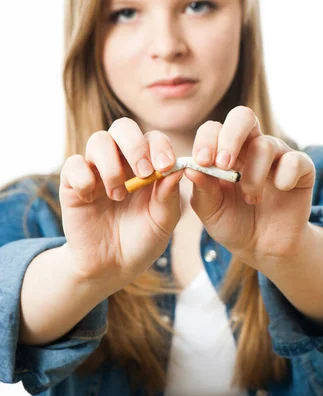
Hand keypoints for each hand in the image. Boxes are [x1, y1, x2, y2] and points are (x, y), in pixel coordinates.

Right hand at [59, 118, 182, 285]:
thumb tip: (177, 169)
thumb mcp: (163, 222)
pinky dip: (83, 177)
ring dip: (111, 164)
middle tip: (144, 172)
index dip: (160, 146)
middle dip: (135, 145)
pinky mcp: (73, 183)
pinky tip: (91, 197)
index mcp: (147, 164)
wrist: (112, 267)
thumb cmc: (142, 239)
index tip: (166, 166)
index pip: (153, 138)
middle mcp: (121, 160)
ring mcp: (96, 169)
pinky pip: (72, 164)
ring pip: (98, 140)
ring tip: (118, 195)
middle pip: (123, 127)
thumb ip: (169, 196)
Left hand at [184, 106, 315, 266]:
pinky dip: (285, 176)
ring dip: (253, 174)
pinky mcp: (302, 168)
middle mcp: (251, 146)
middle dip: (230, 136)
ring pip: (265, 144)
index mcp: (225, 150)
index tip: (202, 162)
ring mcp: (277, 155)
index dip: (207, 139)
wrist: (264, 247)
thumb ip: (201, 188)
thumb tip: (190, 168)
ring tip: (250, 198)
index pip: (214, 128)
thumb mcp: (210, 210)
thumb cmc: (233, 223)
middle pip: (242, 117)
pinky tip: (279, 190)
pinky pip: (295, 160)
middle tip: (223, 164)